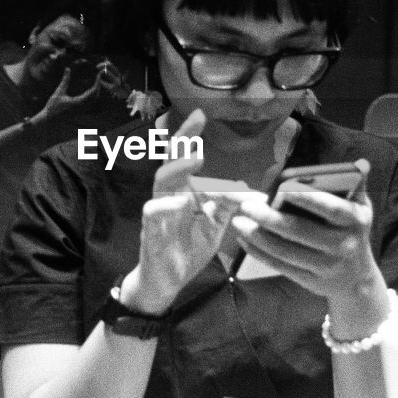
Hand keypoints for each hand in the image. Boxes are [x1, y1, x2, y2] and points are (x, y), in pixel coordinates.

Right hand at [35, 65, 105, 121]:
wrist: (50, 121)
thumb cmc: (52, 107)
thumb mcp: (59, 92)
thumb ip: (65, 80)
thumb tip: (67, 68)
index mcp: (79, 102)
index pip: (93, 91)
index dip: (97, 82)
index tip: (98, 75)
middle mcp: (83, 107)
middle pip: (96, 95)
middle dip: (98, 86)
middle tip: (98, 76)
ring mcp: (82, 111)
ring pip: (94, 100)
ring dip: (96, 91)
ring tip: (95, 82)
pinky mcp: (80, 113)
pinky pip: (90, 104)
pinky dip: (93, 96)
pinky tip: (90, 91)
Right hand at [120, 109, 243, 314]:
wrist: (165, 283)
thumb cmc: (186, 251)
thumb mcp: (213, 228)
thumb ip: (225, 208)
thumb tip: (246, 189)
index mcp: (183, 192)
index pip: (185, 159)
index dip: (190, 137)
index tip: (200, 114)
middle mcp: (169, 197)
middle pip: (172, 161)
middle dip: (182, 139)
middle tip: (196, 120)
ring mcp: (158, 213)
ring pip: (161, 183)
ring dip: (178, 168)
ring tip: (196, 157)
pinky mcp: (150, 232)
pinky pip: (152, 212)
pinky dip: (164, 205)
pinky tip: (179, 201)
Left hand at [229, 161, 388, 328]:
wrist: (357, 278)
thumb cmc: (352, 230)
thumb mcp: (362, 208)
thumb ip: (355, 185)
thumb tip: (359, 165)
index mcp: (355, 221)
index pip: (331, 209)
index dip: (308, 198)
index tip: (283, 187)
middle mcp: (343, 245)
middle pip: (301, 231)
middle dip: (270, 218)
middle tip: (246, 206)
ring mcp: (326, 265)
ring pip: (286, 251)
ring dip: (258, 236)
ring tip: (239, 222)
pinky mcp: (310, 280)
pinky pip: (280, 265)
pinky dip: (260, 252)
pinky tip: (245, 239)